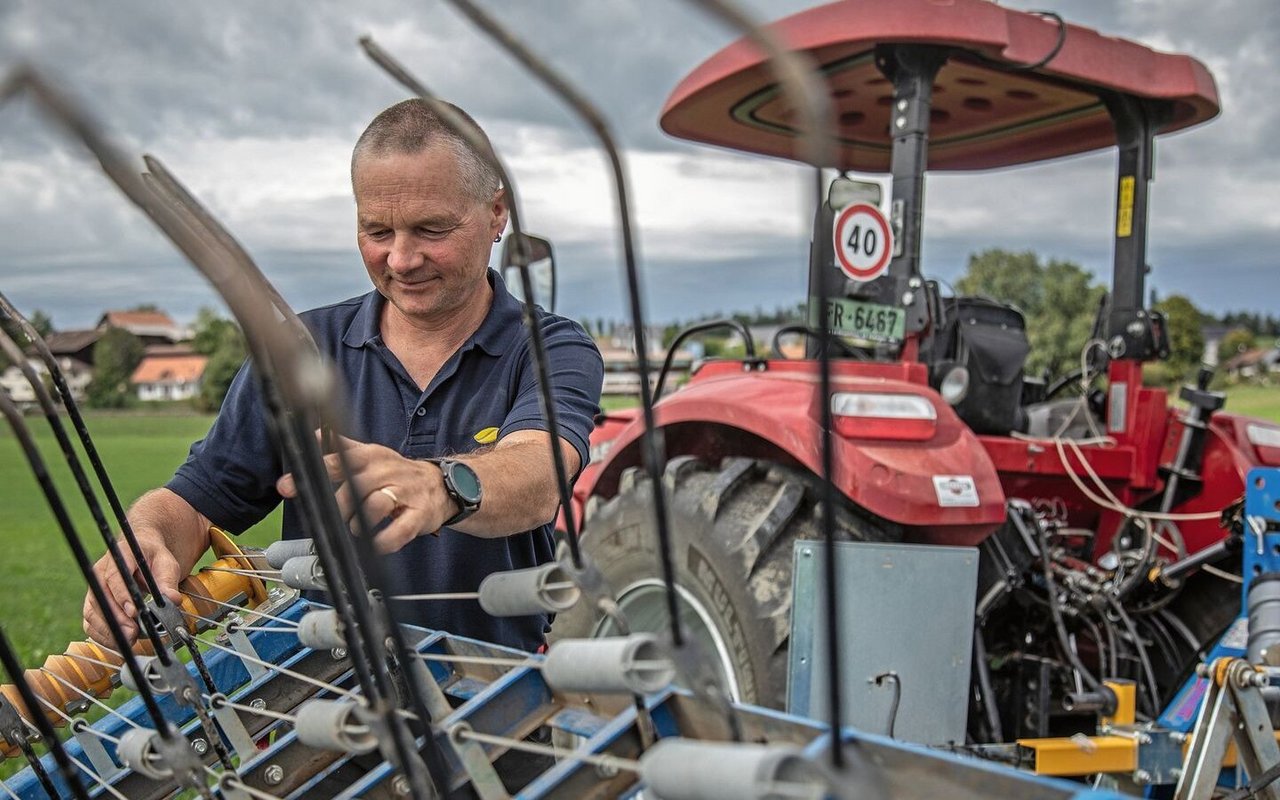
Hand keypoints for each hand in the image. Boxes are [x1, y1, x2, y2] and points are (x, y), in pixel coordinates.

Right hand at [82, 530, 183, 647]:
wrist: (144, 555)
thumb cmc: (154, 559)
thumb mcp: (166, 565)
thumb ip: (168, 581)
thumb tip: (173, 599)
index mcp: (119, 556)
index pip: (114, 577)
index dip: (121, 596)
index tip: (133, 613)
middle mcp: (101, 571)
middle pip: (100, 597)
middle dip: (116, 618)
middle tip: (132, 634)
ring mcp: (95, 588)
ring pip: (92, 612)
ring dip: (109, 630)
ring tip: (128, 640)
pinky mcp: (94, 603)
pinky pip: (90, 622)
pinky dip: (103, 635)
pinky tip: (118, 642)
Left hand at [276, 435, 455, 553]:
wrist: (443, 486)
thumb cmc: (399, 473)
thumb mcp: (372, 455)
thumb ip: (340, 448)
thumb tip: (311, 437)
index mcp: (373, 456)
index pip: (339, 459)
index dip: (313, 471)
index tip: (288, 485)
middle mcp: (388, 471)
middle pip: (353, 486)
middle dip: (336, 506)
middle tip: (332, 517)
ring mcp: (406, 493)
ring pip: (375, 507)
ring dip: (358, 523)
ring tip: (357, 528)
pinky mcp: (419, 515)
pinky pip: (397, 532)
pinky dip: (382, 542)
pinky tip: (375, 544)